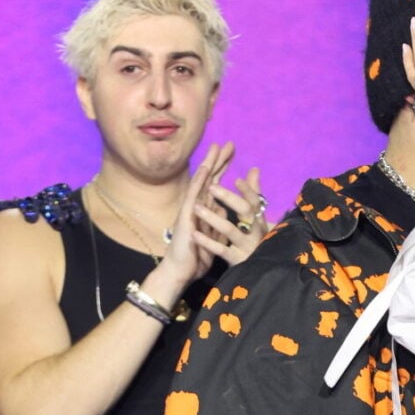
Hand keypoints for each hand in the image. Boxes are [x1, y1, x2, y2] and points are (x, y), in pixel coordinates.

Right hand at [157, 144, 228, 287]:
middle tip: (229, 143)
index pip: (216, 184)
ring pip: (202, 182)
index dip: (224, 169)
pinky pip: (194, 195)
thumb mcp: (214, 235)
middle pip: (210, 178)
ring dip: (210, 164)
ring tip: (217, 147)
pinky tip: (205, 169)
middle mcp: (197, 205)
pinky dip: (200, 181)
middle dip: (219, 160)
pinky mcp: (187, 216)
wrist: (181, 271)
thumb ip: (218, 220)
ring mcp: (191, 209)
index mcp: (205, 210)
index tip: (232, 154)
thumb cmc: (196, 255)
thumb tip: (224, 208)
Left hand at [193, 164, 272, 266]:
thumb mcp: (254, 218)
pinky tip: (195, 235)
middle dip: (229, 198)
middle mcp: (254, 231)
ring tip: (196, 208)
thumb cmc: (253, 240)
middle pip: (245, 211)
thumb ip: (253, 194)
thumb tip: (254, 169)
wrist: (255, 274)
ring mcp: (245, 246)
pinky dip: (208, 242)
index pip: (254, 201)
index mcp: (258, 220)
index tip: (237, 179)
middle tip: (212, 187)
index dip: (248, 190)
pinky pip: (222, 250)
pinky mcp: (237, 260)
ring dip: (213, 218)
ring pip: (230, 230)